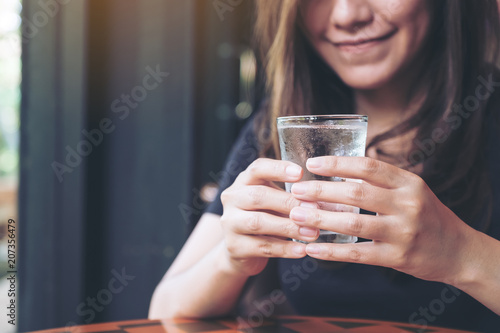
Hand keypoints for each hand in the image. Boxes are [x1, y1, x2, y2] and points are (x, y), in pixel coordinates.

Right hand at [220, 158, 313, 276]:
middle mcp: (232, 198)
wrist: (242, 250)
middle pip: (258, 195)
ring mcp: (229, 222)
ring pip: (258, 222)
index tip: (300, 173)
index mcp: (244, 181)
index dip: (278, 169)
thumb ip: (291, 196)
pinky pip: (261, 247)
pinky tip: (302, 250)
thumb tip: (324, 198)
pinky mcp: (233, 246)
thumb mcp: (275, 201)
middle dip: (288, 202)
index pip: (257, 168)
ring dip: (288, 227)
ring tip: (312, 233)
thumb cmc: (266, 218)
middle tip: (314, 209)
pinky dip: (284, 249)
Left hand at [289, 156, 473, 283]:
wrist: (456, 250)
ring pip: (354, 223)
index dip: (337, 164)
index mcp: (408, 182)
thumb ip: (381, 180)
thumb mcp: (411, 189)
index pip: (368, 167)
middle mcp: (408, 204)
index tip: (312, 164)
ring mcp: (403, 232)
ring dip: (321, 218)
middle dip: (321, 190)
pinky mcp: (397, 257)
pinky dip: (332, 251)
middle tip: (297, 191)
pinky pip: (358, 253)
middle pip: (357, 193)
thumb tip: (338, 168)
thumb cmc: (425, 215)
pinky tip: (312, 248)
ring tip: (297, 215)